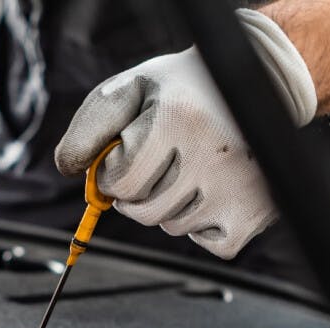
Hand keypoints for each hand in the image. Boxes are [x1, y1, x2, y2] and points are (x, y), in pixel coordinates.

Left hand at [54, 9, 315, 258]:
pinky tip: (213, 189)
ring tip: (190, 166)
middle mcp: (213, 153)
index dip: (113, 170)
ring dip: (170, 205)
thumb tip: (68, 168)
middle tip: (157, 160)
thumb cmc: (183, 89)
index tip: (127, 152)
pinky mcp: (259, 211)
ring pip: (174, 226)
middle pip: (143, 210)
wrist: (260, 81)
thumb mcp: (132, 88)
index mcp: (177, 117)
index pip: (119, 180)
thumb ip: (92, 125)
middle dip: (137, 191)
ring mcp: (240, 186)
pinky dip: (205, 225)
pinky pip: (211, 243)